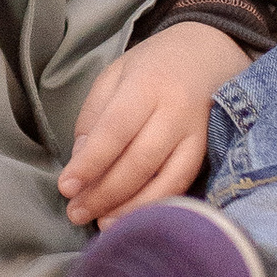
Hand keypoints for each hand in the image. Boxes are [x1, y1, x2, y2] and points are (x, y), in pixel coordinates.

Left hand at [59, 23, 253, 228]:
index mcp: (147, 84)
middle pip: (139, 161)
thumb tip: (81, 163)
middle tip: (77, 213)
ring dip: (131, 208)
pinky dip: (158, 205)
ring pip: (166, 180)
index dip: (90, 163)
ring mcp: (198, 134)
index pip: (115, 130)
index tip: (66, 187)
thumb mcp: (115, 75)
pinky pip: (183, 185)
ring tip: (102, 224)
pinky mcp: (210, 151)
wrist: (211, 53)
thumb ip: (94, 117)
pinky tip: (133, 216)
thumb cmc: (153, 65)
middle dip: (105, 193)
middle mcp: (177, 110)